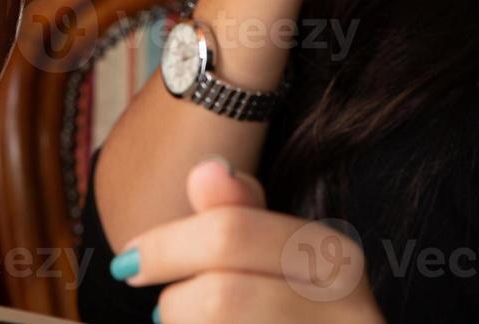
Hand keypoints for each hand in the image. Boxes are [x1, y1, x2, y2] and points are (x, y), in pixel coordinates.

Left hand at [111, 157, 384, 322]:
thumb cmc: (296, 308)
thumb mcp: (275, 253)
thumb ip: (239, 212)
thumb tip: (206, 168)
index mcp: (337, 258)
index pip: (231, 234)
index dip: (166, 245)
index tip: (126, 260)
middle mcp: (351, 312)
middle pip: (220, 297)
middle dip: (176, 303)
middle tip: (162, 310)